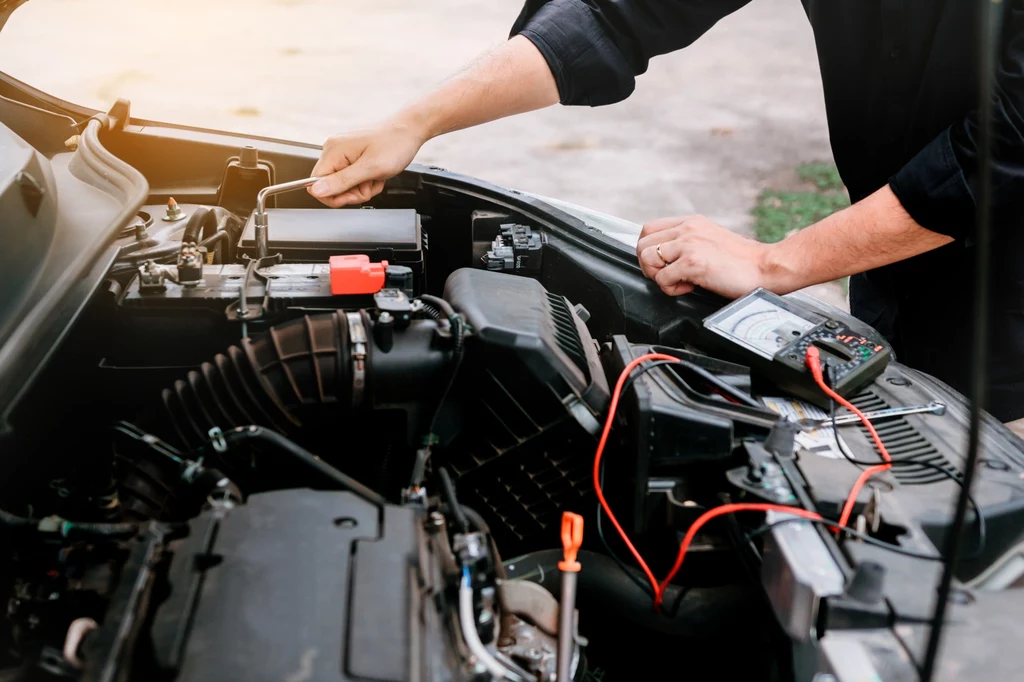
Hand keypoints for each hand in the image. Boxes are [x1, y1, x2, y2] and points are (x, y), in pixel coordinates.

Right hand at [309, 119, 426, 207]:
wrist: (409, 131)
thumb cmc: (395, 144)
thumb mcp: (370, 168)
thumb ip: (341, 181)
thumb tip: (316, 191)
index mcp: (333, 151)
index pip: (315, 185)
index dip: (334, 196)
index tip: (355, 194)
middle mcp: (333, 150)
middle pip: (331, 187)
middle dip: (353, 191)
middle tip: (370, 182)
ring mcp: (342, 153)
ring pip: (343, 185)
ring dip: (362, 187)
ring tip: (376, 176)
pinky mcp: (351, 156)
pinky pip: (352, 178)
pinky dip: (366, 180)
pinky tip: (376, 174)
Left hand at [636, 215, 776, 298]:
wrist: (766, 267)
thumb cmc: (742, 260)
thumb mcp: (710, 240)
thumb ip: (688, 242)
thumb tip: (665, 256)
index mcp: (690, 222)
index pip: (649, 229)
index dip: (649, 250)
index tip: (661, 264)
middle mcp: (687, 229)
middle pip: (642, 244)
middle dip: (649, 266)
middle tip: (667, 276)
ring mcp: (689, 244)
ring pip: (647, 259)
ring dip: (658, 277)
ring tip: (678, 281)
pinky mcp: (692, 262)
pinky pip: (662, 279)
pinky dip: (671, 289)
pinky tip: (689, 287)